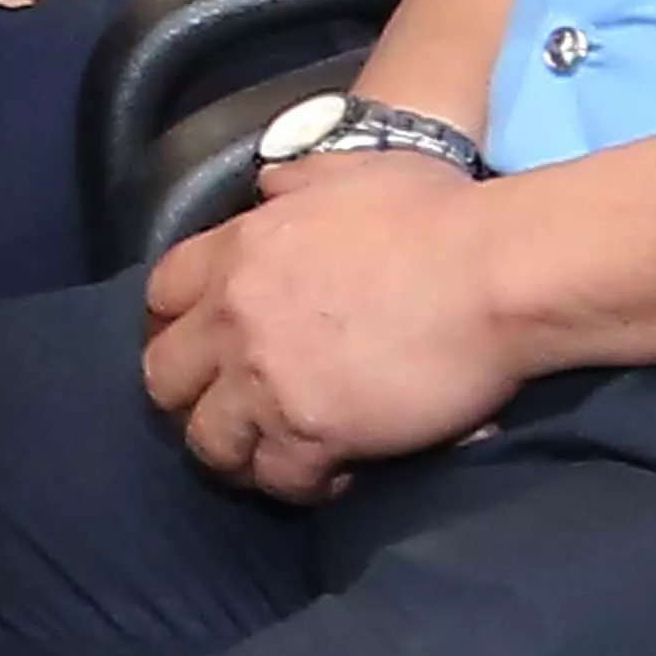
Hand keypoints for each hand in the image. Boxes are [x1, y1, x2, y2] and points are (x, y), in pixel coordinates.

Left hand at [138, 156, 526, 503]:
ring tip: (274, 456)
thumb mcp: (351, 170)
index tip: (204, 347)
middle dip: (191, 399)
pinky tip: (334, 474)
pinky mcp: (312, 432)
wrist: (494, 271)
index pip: (160, 296)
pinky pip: (278, 479)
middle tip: (233, 411)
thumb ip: (297, 183)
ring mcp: (265, 379)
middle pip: (164, 378)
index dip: (176, 326)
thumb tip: (271, 185)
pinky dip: (300, 484)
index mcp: (237, 250)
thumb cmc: (439, 214)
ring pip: (208, 441)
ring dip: (237, 453)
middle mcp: (233, 316)